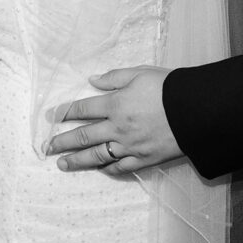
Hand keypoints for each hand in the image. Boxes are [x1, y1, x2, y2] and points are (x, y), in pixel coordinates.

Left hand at [46, 66, 182, 174]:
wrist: (196, 111)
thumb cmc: (169, 88)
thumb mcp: (140, 73)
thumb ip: (114, 78)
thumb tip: (93, 80)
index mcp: (115, 104)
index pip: (83, 108)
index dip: (64, 112)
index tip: (49, 117)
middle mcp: (118, 127)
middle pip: (84, 136)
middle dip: (63, 141)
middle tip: (46, 147)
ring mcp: (130, 146)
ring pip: (97, 155)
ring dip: (77, 160)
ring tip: (62, 164)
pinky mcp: (144, 159)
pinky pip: (121, 167)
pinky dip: (108, 169)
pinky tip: (99, 169)